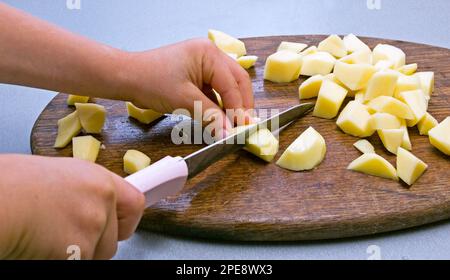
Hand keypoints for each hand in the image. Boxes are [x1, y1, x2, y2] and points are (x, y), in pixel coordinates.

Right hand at [0, 154, 144, 259]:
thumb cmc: (10, 183)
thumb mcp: (55, 175)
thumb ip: (79, 192)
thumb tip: (83, 204)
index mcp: (96, 180)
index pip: (135, 204)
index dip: (126, 220)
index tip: (121, 227)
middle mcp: (101, 202)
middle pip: (113, 239)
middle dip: (94, 244)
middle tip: (66, 236)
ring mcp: (92, 228)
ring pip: (96, 256)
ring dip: (77, 254)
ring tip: (45, 238)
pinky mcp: (79, 253)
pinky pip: (78, 263)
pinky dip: (60, 260)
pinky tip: (39, 247)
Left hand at [119, 39, 254, 134]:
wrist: (125, 78)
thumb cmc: (151, 82)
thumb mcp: (184, 100)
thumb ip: (211, 116)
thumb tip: (229, 134)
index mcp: (209, 53)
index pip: (232, 84)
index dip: (239, 108)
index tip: (243, 128)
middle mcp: (210, 54)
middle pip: (236, 80)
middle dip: (241, 104)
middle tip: (243, 125)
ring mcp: (203, 63)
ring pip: (227, 85)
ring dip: (231, 104)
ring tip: (233, 124)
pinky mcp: (196, 73)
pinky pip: (214, 89)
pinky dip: (218, 104)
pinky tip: (220, 118)